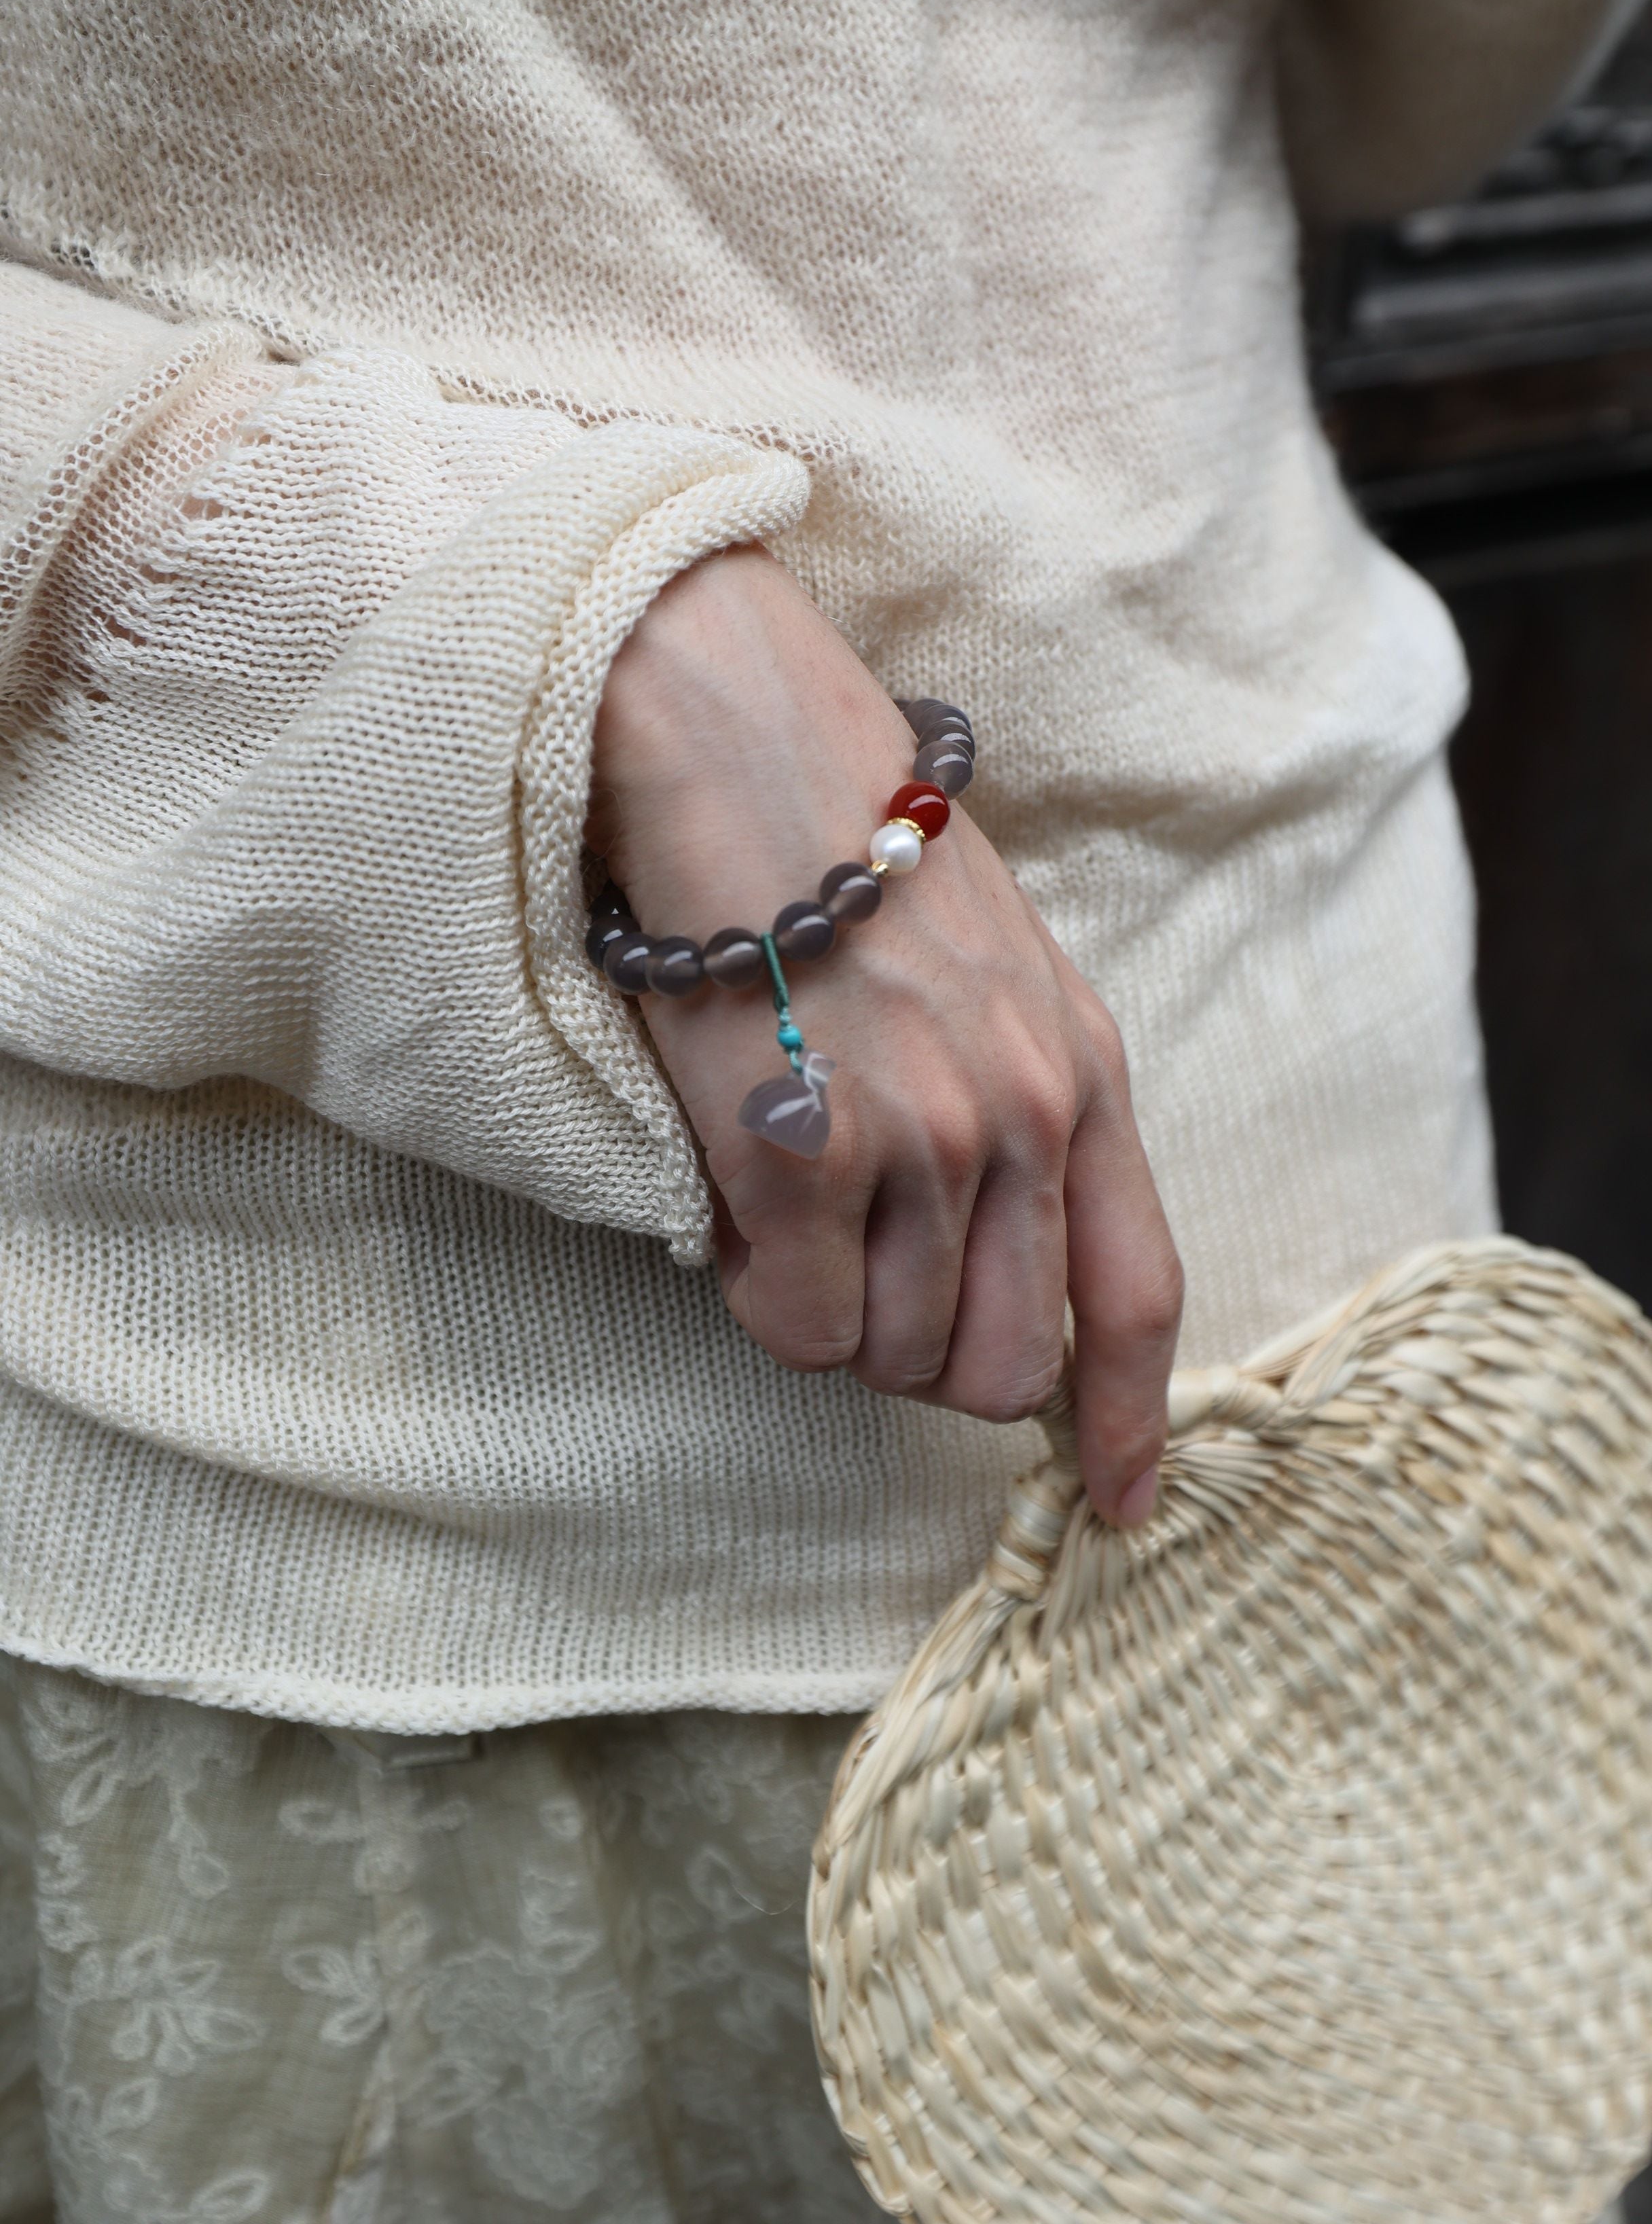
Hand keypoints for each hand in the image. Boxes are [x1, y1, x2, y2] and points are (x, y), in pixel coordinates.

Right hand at [589, 545, 1182, 1524]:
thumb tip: (969, 1265)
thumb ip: (1014, 1109)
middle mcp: (1026, 1115)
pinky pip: (794, 1325)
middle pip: (997, 1363)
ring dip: (827, 1317)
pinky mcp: (809, 1149)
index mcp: (1087, 1072)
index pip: (1136, 1293)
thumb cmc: (843, 847)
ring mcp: (924, 1136)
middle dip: (918, 1359)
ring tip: (779, 1204)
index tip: (1119, 1501)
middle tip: (849, 1281)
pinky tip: (736, 1208)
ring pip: (886, 1355)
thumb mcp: (993, 971)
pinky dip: (760, 1299)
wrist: (735, 738)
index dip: (1131, 1421)